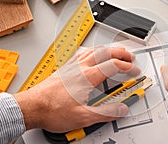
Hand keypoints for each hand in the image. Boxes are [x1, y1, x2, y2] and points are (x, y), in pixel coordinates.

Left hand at [13, 47, 139, 132]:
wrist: (32, 106)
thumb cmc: (52, 110)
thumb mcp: (83, 116)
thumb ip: (106, 113)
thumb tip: (121, 109)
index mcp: (88, 77)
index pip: (114, 66)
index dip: (128, 67)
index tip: (135, 72)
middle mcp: (81, 67)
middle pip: (106, 52)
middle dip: (121, 53)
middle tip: (131, 56)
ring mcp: (72, 65)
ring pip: (94, 49)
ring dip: (108, 49)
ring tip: (116, 51)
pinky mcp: (65, 67)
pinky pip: (82, 52)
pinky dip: (93, 50)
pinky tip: (92, 52)